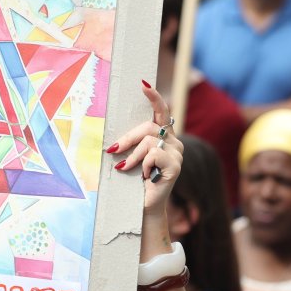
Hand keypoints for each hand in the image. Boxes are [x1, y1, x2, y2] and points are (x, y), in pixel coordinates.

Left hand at [102, 82, 183, 220]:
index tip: (143, 84)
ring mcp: (177, 154)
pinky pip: (153, 155)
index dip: (154, 97)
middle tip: (113, 150)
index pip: (162, 112)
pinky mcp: (176, 166)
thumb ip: (133, 141)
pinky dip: (143, 165)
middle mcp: (174, 142)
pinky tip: (144, 176)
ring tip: (128, 169)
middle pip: (149, 127)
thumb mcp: (133, 156)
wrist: (144, 206)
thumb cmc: (135, 180)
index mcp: (165, 137)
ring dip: (133, 156)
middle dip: (128, 138)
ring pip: (149, 141)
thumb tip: (116, 134)